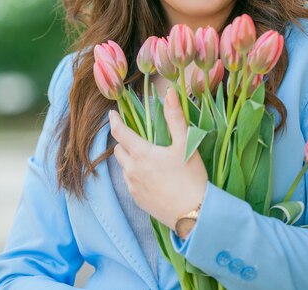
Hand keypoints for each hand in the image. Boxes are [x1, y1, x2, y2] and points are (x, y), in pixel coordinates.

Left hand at [109, 86, 207, 229]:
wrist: (194, 214)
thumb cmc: (191, 177)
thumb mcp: (185, 143)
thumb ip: (175, 117)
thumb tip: (169, 92)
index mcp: (142, 154)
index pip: (120, 133)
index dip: (115, 121)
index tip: (113, 113)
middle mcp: (132, 170)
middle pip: (118, 150)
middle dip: (124, 140)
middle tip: (139, 136)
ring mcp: (133, 187)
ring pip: (123, 166)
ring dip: (130, 158)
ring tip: (148, 156)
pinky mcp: (138, 201)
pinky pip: (130, 182)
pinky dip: (135, 173)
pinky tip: (152, 175)